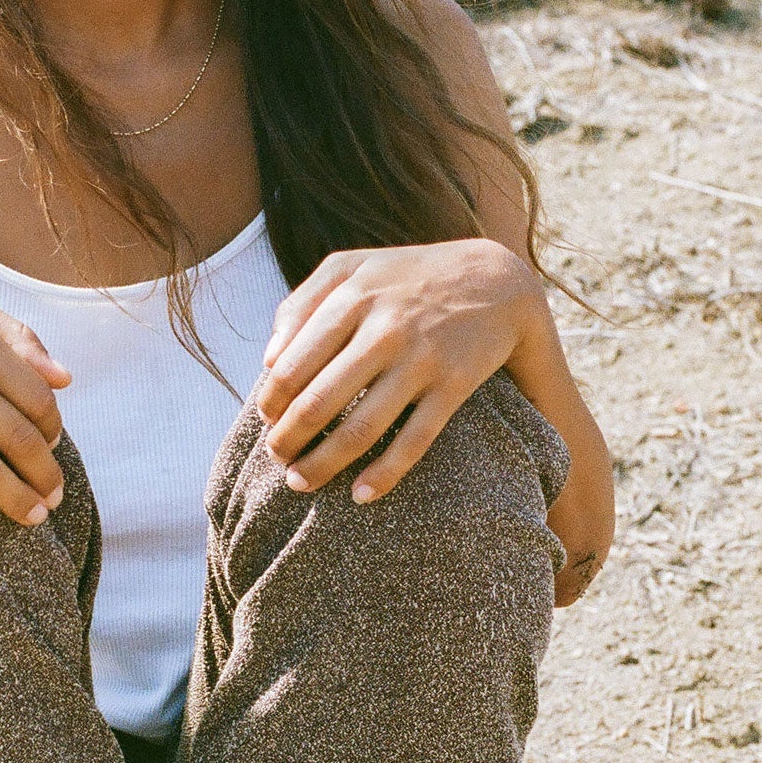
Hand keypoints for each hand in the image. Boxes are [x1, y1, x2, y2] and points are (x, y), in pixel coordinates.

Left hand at [255, 240, 549, 502]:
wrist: (495, 279)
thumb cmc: (406, 276)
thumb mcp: (351, 267)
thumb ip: (300, 302)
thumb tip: (268, 358)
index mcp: (352, 298)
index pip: (293, 363)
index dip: (273, 400)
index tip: (265, 419)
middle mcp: (384, 330)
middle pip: (319, 401)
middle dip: (288, 439)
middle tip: (275, 458)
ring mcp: (420, 361)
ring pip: (361, 428)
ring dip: (323, 463)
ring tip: (299, 483)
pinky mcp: (453, 387)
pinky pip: (414, 440)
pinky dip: (384, 474)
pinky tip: (359, 495)